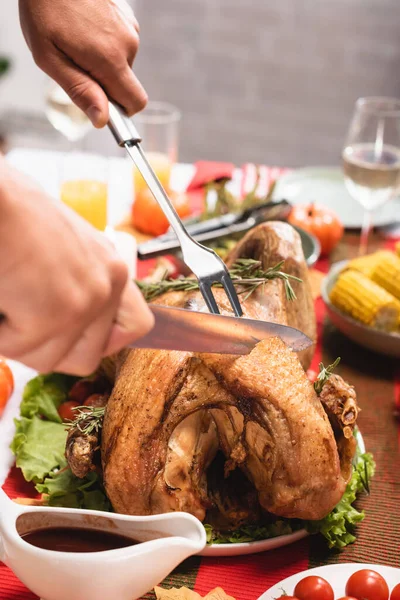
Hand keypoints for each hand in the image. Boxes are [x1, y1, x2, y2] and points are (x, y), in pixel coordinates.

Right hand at [0, 160, 153, 374]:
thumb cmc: (13, 212)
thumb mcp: (64, 244)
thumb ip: (79, 279)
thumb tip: (69, 314)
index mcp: (111, 268)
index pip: (136, 326)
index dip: (103, 341)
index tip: (76, 337)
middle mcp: (107, 286)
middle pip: (87, 358)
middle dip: (50, 348)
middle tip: (24, 319)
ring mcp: (84, 303)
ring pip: (49, 360)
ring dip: (18, 340)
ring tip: (8, 298)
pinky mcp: (54, 316)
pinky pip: (18, 350)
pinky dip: (0, 332)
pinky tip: (1, 299)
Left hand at [19, 0, 146, 126]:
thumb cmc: (44, 9)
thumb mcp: (50, 58)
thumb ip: (80, 91)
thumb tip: (102, 119)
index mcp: (110, 59)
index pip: (135, 102)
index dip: (119, 111)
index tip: (98, 103)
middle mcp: (127, 44)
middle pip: (125, 85)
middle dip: (103, 83)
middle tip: (74, 63)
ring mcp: (129, 28)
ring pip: (122, 65)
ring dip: (102, 62)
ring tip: (76, 41)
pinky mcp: (127, 17)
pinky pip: (121, 45)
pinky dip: (105, 45)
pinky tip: (85, 29)